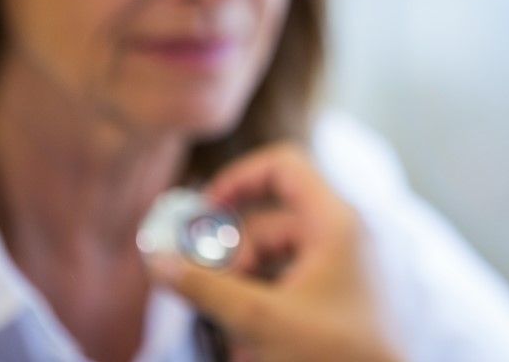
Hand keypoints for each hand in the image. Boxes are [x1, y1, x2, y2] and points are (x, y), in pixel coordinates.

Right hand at [146, 143, 399, 361]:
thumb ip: (205, 288)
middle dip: (235, 257)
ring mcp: (350, 263)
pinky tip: (254, 345)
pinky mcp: (347, 292)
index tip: (203, 212)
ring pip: (280, 257)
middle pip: (272, 220)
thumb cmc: (337, 356)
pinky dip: (271, 304)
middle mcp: (347, 233)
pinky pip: (297, 282)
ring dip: (248, 289)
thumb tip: (158, 261)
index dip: (239, 179)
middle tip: (209, 291)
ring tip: (236, 335)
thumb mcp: (260, 320)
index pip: (283, 165)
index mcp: (337, 222)